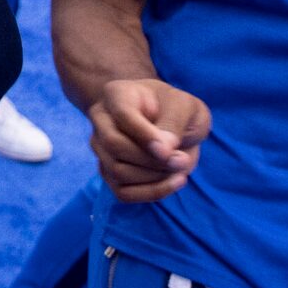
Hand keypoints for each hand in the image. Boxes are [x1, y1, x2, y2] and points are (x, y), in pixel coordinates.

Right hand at [89, 78, 209, 200]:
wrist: (173, 124)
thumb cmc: (178, 109)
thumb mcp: (186, 106)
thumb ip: (174, 122)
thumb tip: (161, 152)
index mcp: (117, 94)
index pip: (122, 115)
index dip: (146, 136)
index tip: (170, 151)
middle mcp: (101, 120)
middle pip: (114, 145)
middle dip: (152, 160)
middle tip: (182, 160)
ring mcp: (101, 147)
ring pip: (117, 171)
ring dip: (155, 177)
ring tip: (180, 168)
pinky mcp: (108, 172)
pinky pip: (123, 192)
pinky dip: (151, 193)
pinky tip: (173, 182)